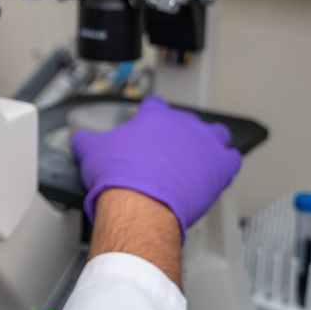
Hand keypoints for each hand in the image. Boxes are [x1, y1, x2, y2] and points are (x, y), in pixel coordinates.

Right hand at [70, 96, 241, 237]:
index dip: (151, 114)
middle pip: (188, 121)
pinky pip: (232, 159)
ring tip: (198, 158)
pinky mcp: (220, 168)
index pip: (155, 105)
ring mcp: (204, 146)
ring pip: (216, 135)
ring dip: (209, 144)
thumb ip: (86, 141)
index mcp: (155, 117)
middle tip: (168, 151)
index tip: (147, 123)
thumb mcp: (91, 152)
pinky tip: (216, 173)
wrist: (139, 203)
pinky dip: (226, 165)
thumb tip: (78, 139)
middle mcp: (183, 126)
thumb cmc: (120, 176)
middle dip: (180, 133)